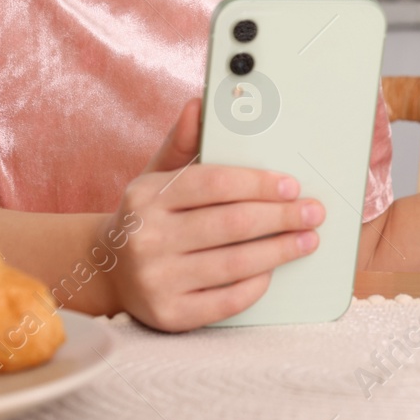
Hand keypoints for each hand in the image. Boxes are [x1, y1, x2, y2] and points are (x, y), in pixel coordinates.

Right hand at [106, 97, 325, 331]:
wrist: (107, 268)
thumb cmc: (147, 215)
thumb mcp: (157, 174)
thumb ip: (183, 142)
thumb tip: (199, 104)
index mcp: (148, 196)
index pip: (216, 183)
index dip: (260, 183)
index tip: (292, 186)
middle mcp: (147, 237)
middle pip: (232, 223)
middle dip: (281, 217)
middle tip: (312, 213)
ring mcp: (156, 280)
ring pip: (234, 263)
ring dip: (279, 251)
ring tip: (306, 241)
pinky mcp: (169, 315)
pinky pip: (225, 302)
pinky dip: (255, 286)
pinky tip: (272, 272)